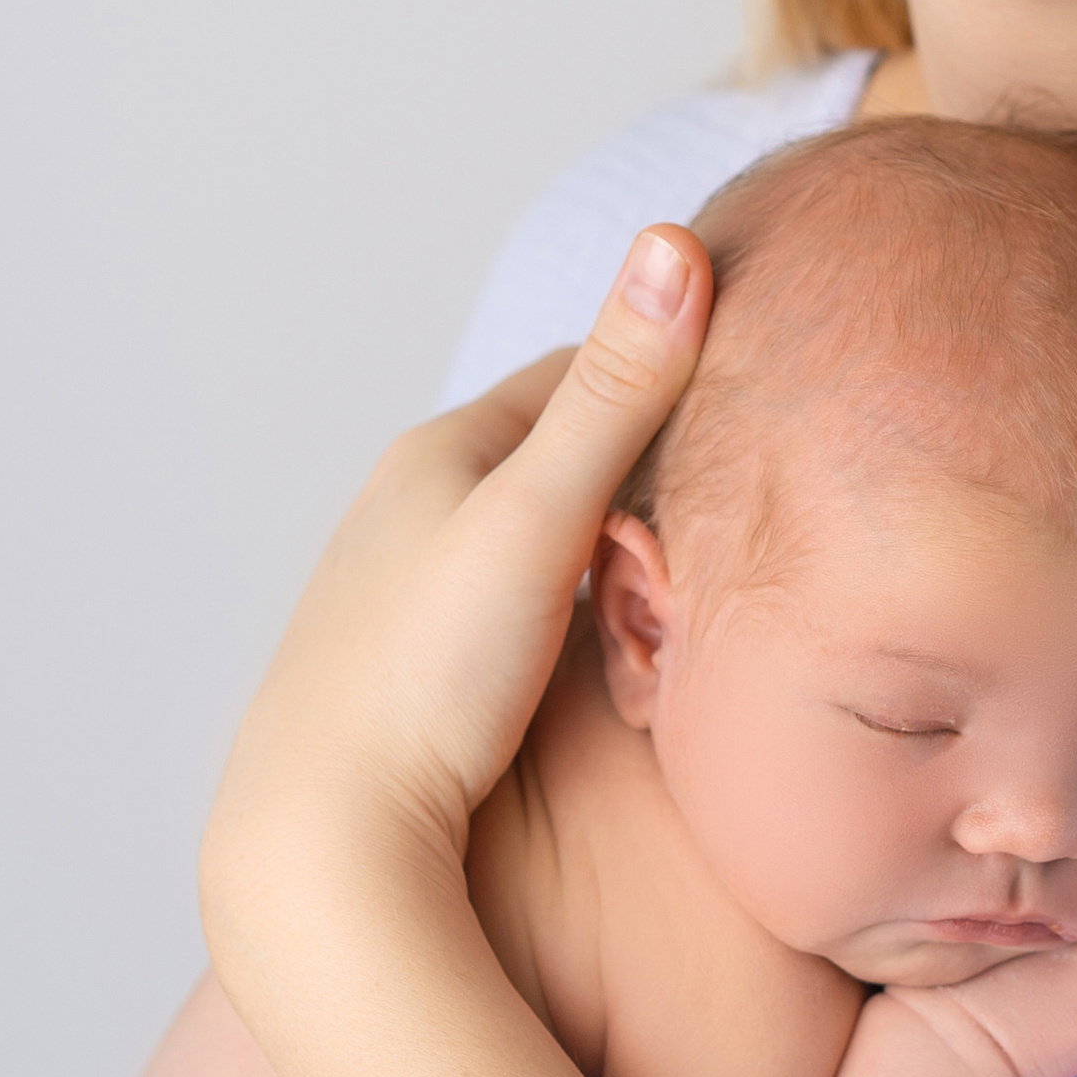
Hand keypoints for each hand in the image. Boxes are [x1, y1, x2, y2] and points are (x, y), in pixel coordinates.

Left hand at [201, 224, 714, 969]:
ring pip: (531, 528)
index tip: (751, 376)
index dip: (669, 368)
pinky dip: (569, 596)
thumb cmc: (427, 675)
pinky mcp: (412, 666)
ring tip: (688, 552)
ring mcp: (403, 588)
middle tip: (742, 471)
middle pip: (553, 451)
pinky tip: (605, 638)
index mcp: (439, 453)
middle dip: (640, 451)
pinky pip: (513, 599)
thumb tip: (676, 242)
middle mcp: (409, 506)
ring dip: (602, 530)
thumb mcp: (540, 520)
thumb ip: (617, 395)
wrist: (325, 835)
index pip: (579, 374)